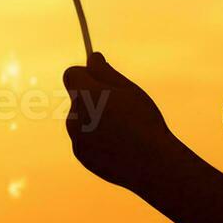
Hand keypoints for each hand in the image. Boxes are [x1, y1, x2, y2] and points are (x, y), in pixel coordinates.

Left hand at [62, 52, 180, 192]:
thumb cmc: (143, 121)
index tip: (98, 75)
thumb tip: (92, 58)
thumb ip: (106, 72)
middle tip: (120, 105)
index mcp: (86, 95)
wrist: (151, 163)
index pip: (71, 74)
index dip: (85, 72)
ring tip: (124, 129)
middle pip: (77, 97)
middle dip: (93, 97)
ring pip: (82, 119)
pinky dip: (97, 139)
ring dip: (95, 119)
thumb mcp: (129, 90)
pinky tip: (119, 146)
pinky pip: (85, 139)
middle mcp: (75, 115)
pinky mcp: (81, 155)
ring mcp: (76, 137)